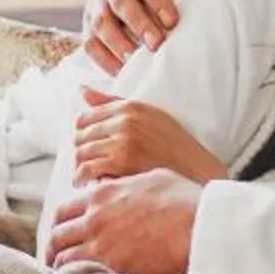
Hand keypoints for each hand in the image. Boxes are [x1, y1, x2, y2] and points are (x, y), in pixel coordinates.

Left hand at [46, 169, 202, 273]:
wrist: (198, 223)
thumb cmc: (183, 199)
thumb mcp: (150, 179)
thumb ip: (126, 187)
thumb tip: (121, 190)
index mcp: (101, 195)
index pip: (63, 211)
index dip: (60, 225)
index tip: (63, 234)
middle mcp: (94, 219)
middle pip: (56, 236)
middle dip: (55, 248)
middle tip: (56, 259)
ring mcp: (101, 245)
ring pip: (63, 259)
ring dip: (62, 267)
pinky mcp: (113, 268)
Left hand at [72, 89, 228, 186]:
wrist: (194, 170)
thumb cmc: (172, 144)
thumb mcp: (147, 114)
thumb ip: (112, 102)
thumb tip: (82, 90)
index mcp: (129, 107)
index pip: (85, 117)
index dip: (83, 134)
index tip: (88, 145)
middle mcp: (124, 121)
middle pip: (81, 136)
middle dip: (81, 151)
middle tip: (87, 164)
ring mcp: (122, 142)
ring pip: (81, 152)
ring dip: (80, 166)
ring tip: (86, 176)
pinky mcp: (120, 163)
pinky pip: (87, 168)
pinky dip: (83, 178)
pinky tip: (88, 184)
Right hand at [80, 0, 229, 75]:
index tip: (173, 20)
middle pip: (119, 2)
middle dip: (138, 24)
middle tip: (158, 44)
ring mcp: (95, 2)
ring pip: (100, 24)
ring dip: (118, 44)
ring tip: (137, 62)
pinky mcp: (88, 24)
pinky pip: (89, 44)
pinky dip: (103, 60)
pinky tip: (122, 73)